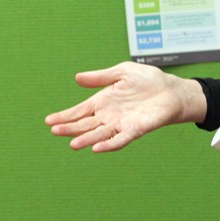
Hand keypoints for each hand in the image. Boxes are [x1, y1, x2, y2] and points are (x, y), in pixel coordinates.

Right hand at [45, 61, 205, 151]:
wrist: (171, 90)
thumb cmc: (147, 80)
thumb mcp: (123, 72)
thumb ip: (101, 77)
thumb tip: (77, 78)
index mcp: (103, 101)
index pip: (80, 111)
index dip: (65, 116)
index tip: (48, 121)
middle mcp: (108, 115)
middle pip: (85, 124)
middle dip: (70, 128)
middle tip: (55, 130)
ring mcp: (120, 124)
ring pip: (99, 135)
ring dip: (86, 139)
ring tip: (73, 143)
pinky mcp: (135, 130)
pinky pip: (120, 140)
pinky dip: (108, 145)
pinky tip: (97, 148)